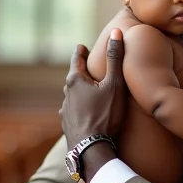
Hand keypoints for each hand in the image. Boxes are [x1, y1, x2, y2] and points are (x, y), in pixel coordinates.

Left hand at [61, 30, 126, 148]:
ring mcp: (66, 111)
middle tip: (88, 67)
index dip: (80, 52)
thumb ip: (115, 59)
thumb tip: (115, 33)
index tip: (81, 46)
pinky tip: (84, 113)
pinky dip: (80, 108)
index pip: (76, 59)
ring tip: (89, 91)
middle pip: (74, 77)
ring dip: (80, 91)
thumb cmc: (105, 114)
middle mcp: (67, 94)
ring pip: (73, 95)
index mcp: (76, 80)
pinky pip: (74, 111)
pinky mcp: (68, 125)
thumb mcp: (115, 84)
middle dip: (81, 72)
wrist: (91, 149)